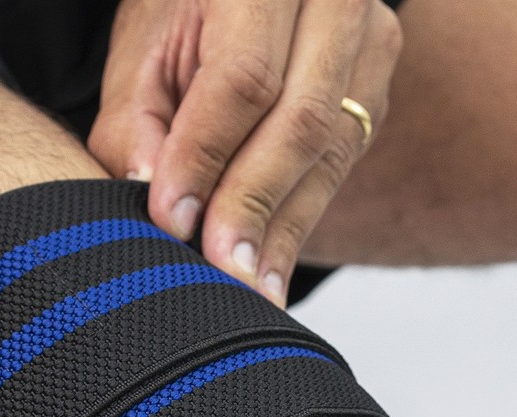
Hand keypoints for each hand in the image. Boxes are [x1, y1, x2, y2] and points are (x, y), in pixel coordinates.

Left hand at [89, 0, 401, 305]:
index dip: (207, 156)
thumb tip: (153, 199)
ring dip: (284, 231)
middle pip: (302, 121)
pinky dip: (299, 224)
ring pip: (330, 153)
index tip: (172, 221)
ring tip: (251, 289)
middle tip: (224, 273)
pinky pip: (341, 169)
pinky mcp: (376, 94)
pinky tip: (272, 271)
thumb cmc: (186, 14)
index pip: (243, 78)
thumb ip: (140, 121)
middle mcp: (333, 3)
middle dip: (254, 205)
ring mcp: (368, 47)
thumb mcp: (147, 48)